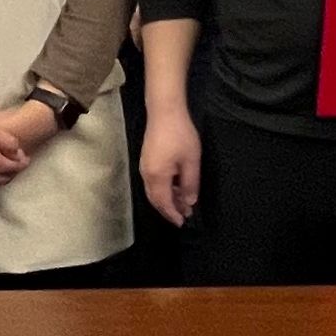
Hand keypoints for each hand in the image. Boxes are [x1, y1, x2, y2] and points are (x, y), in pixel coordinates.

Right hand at [140, 101, 202, 223]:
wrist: (164, 112)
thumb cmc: (180, 135)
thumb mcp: (191, 161)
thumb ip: (190, 184)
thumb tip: (189, 202)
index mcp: (157, 177)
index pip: (163, 203)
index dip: (172, 214)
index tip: (182, 223)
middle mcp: (146, 175)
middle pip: (155, 199)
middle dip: (169, 209)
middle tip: (183, 216)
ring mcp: (144, 167)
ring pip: (154, 191)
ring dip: (167, 199)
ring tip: (183, 203)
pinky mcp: (146, 160)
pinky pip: (153, 182)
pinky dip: (163, 190)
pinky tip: (175, 187)